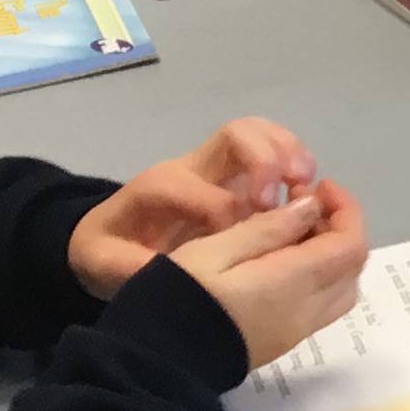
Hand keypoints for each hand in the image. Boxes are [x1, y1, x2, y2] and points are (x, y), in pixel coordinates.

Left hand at [70, 121, 322, 298]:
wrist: (102, 235)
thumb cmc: (109, 251)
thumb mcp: (108, 267)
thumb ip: (140, 271)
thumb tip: (182, 277)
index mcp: (160, 189)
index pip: (208, 192)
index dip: (232, 215)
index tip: (245, 243)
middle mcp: (190, 168)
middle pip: (236, 135)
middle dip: (267, 161)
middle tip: (287, 197)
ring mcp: (214, 168)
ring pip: (258, 133)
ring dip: (288, 152)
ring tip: (306, 185)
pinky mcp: (233, 175)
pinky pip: (268, 147)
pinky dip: (293, 158)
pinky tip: (305, 189)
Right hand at [171, 186, 373, 369]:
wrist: (158, 361)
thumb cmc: (179, 295)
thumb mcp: (215, 250)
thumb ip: (268, 228)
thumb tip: (312, 207)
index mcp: (292, 283)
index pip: (350, 244)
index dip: (346, 209)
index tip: (319, 186)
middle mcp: (307, 311)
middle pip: (352, 266)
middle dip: (340, 228)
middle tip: (303, 204)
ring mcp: (297, 332)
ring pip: (342, 288)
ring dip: (332, 255)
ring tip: (294, 231)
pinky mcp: (283, 343)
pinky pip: (323, 306)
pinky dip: (320, 278)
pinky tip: (284, 262)